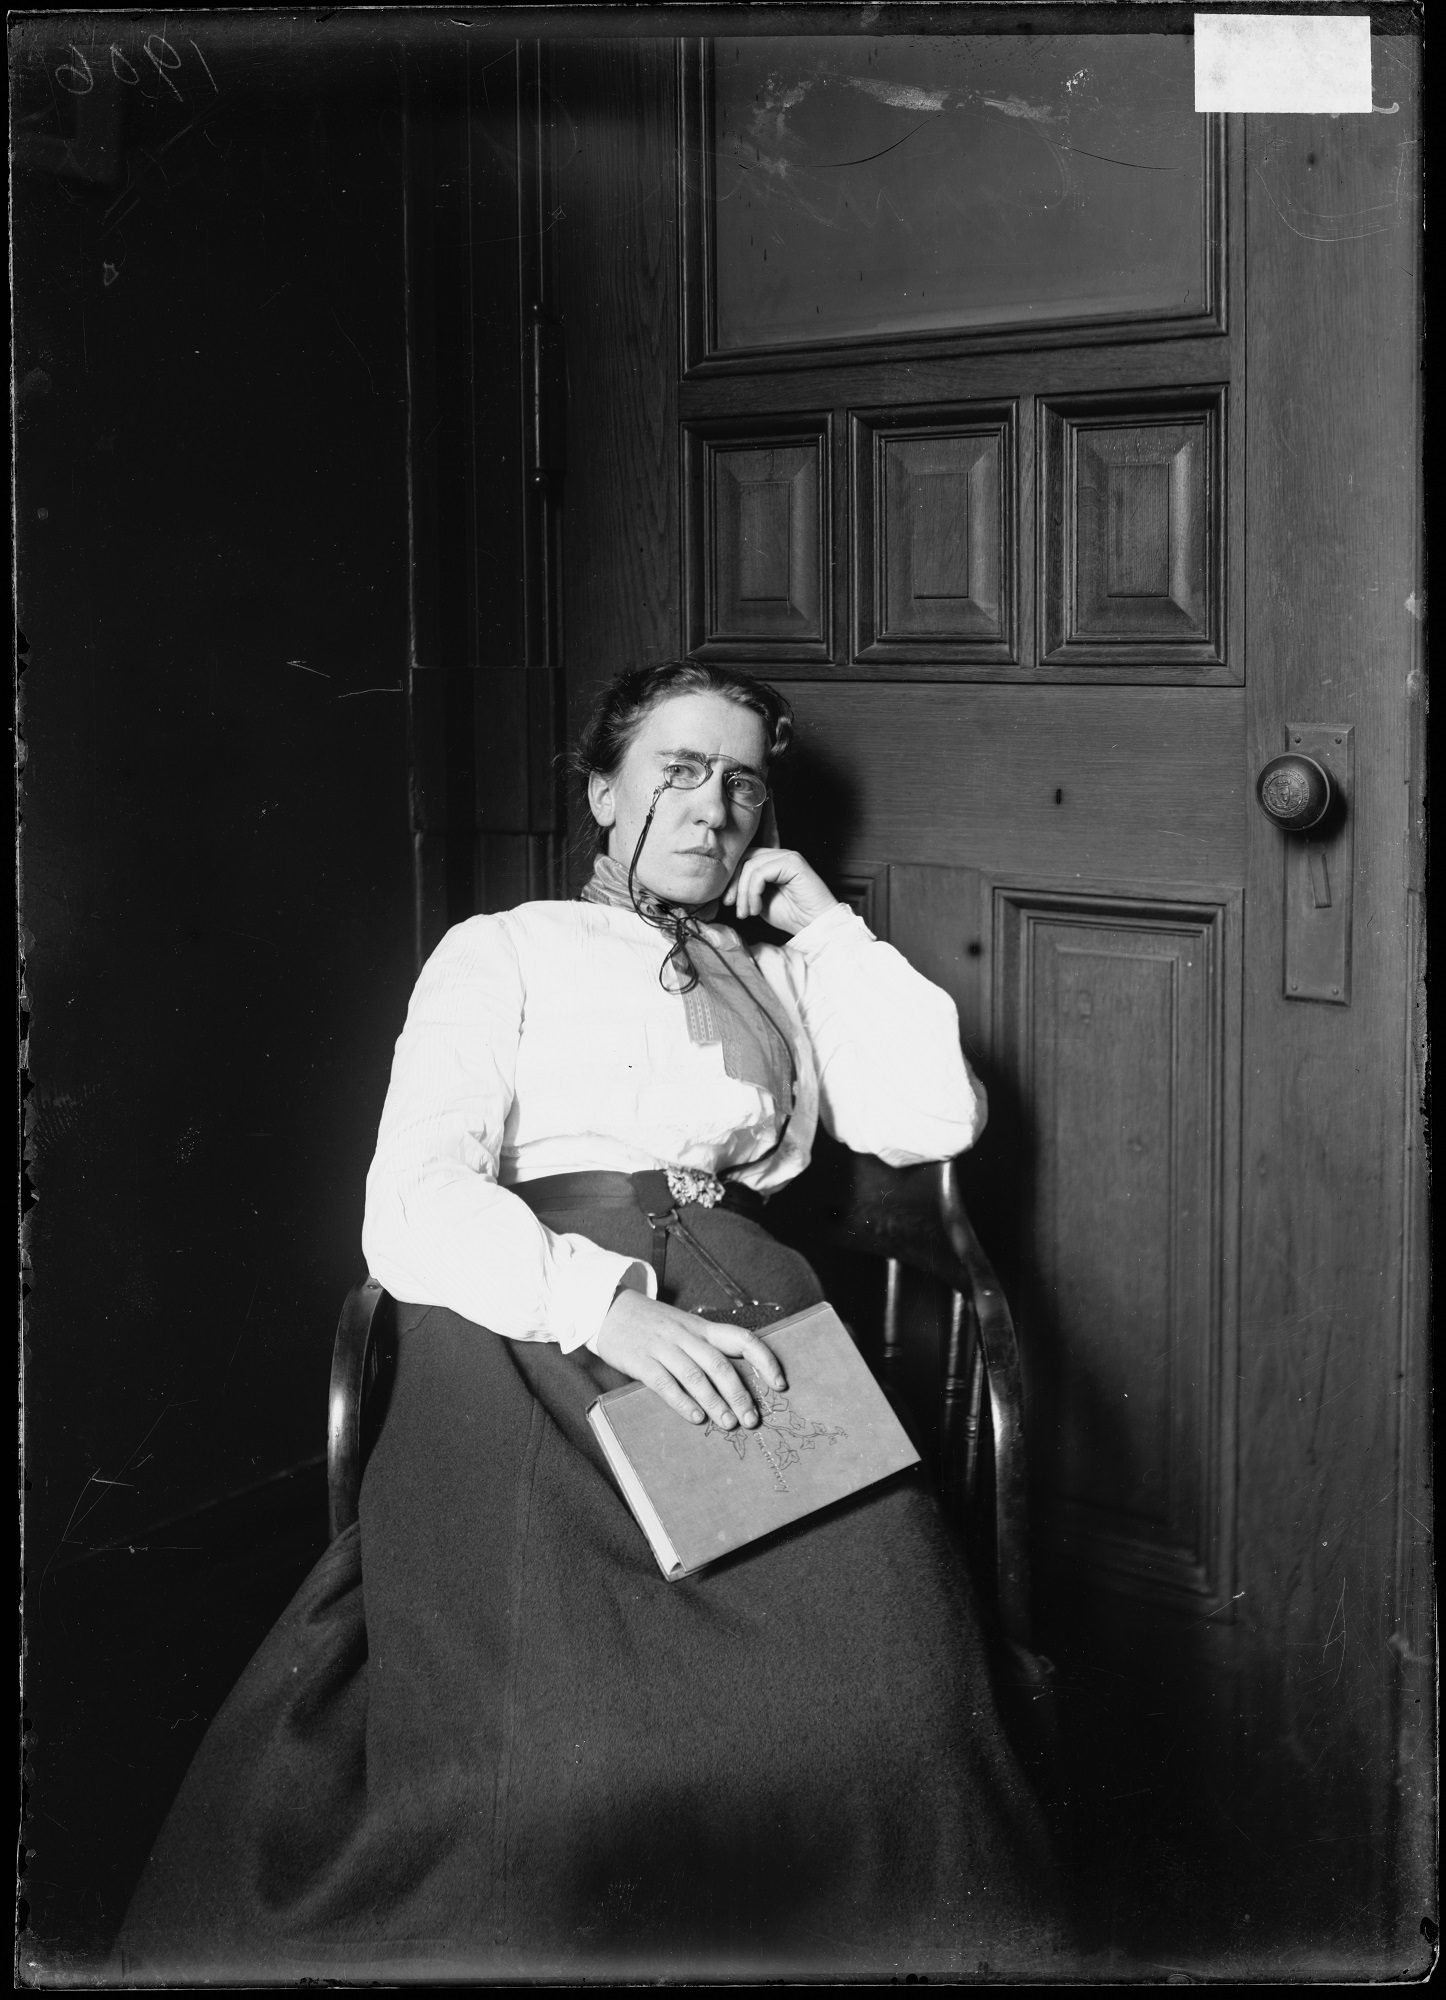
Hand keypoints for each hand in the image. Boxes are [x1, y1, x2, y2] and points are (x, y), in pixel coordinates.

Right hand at [593, 1289, 787, 1428]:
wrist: (608, 1308)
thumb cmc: (652, 1324)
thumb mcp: (683, 1326)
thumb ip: (705, 1347)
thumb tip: (736, 1382)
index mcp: (701, 1327)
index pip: (742, 1339)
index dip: (765, 1361)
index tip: (779, 1384)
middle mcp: (685, 1335)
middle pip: (720, 1364)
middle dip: (739, 1394)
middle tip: (752, 1419)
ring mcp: (662, 1347)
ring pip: (695, 1376)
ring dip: (715, 1403)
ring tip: (729, 1424)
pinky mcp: (640, 1360)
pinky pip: (664, 1383)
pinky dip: (682, 1402)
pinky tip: (695, 1418)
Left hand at [723, 847, 838, 935]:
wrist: (815, 927)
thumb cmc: (792, 916)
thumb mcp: (760, 901)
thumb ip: (747, 889)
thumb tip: (725, 886)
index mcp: (774, 862)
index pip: (744, 859)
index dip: (731, 879)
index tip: (727, 902)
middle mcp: (781, 855)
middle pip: (745, 859)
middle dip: (733, 884)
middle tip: (731, 906)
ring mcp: (788, 856)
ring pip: (750, 866)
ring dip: (743, 892)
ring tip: (746, 912)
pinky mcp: (792, 862)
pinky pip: (760, 873)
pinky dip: (753, 892)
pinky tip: (757, 908)